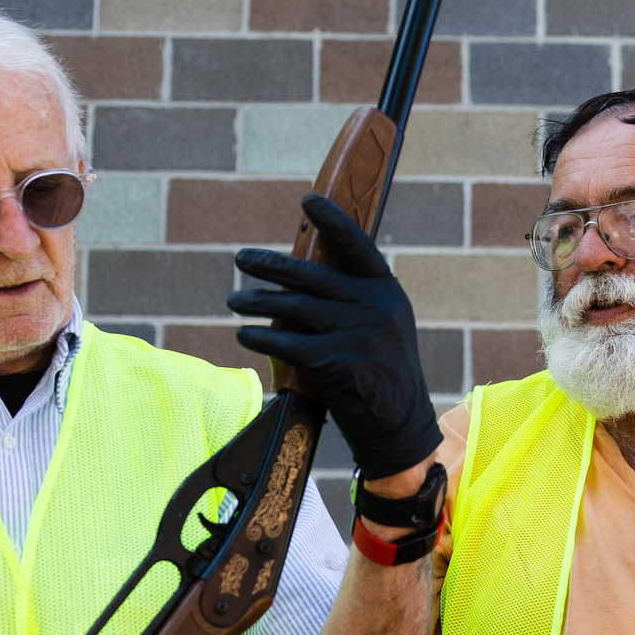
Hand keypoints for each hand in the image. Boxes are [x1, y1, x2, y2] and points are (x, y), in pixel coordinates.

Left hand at [226, 194, 442, 483]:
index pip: (357, 246)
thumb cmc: (383, 382)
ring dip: (256, 302)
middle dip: (271, 266)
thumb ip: (355, 303)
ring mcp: (357, 332)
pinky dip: (260, 337)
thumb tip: (303, 279)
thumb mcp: (383, 332)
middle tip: (242, 259)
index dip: (332, 221)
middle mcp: (375, 307)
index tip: (308, 201)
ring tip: (234, 301)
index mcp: (388, 293)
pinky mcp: (336, 361)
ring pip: (293, 306)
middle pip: (312, 275)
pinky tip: (244, 334)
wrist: (400, 432)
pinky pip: (286, 342)